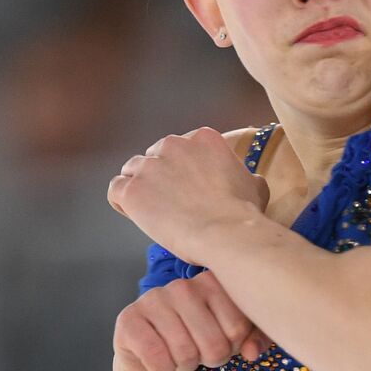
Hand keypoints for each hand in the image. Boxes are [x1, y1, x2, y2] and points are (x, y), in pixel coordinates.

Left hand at [108, 128, 270, 260]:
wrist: (226, 233)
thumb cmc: (243, 213)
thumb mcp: (255, 185)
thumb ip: (244, 175)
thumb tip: (250, 180)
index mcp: (202, 138)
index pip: (180, 148)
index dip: (181, 169)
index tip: (187, 188)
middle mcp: (173, 144)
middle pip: (155, 155)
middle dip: (160, 176)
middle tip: (171, 202)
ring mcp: (149, 166)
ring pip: (132, 170)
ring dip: (140, 187)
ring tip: (152, 211)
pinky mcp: (132, 189)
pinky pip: (116, 189)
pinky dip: (123, 202)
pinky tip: (135, 215)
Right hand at [112, 271, 273, 370]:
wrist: (158, 360)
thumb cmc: (200, 341)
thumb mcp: (234, 338)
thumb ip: (254, 338)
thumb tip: (252, 351)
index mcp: (212, 281)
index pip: (240, 325)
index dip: (235, 345)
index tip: (224, 340)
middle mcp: (182, 285)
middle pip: (214, 343)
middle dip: (211, 359)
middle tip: (201, 353)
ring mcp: (152, 299)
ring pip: (186, 352)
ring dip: (186, 365)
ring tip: (180, 354)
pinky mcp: (128, 320)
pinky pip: (158, 358)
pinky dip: (163, 370)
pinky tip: (160, 360)